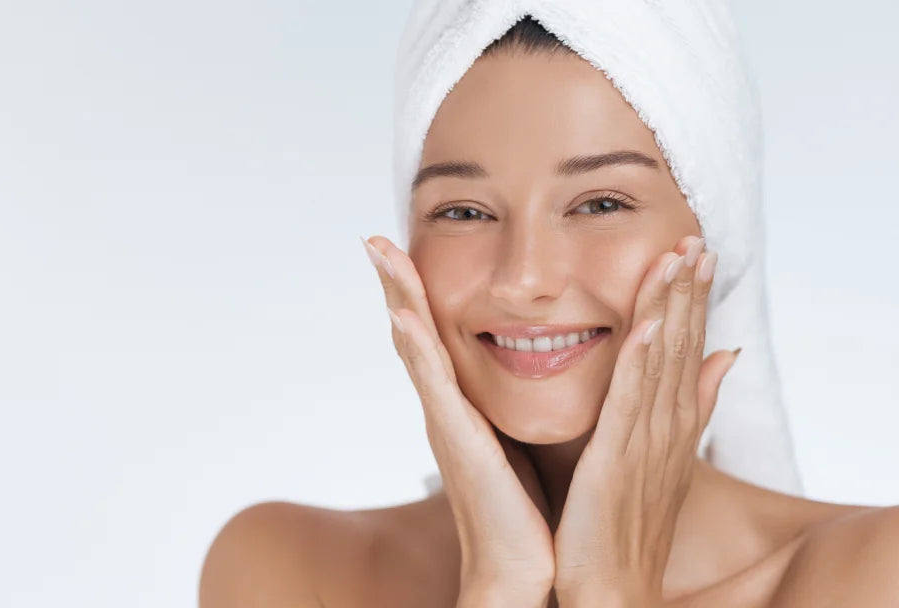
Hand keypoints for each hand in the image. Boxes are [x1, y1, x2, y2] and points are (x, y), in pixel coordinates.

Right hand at [362, 235, 554, 606]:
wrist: (520, 572)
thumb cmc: (525, 514)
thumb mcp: (522, 446)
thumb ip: (517, 410)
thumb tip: (538, 381)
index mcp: (463, 406)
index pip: (437, 335)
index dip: (418, 292)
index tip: (406, 249)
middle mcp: (446, 408)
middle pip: (414, 331)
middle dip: (396, 282)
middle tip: (376, 236)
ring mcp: (446, 422)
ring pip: (415, 347)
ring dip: (397, 296)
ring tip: (380, 252)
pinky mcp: (457, 442)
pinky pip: (433, 386)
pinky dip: (415, 349)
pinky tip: (401, 316)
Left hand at [552, 236, 738, 604]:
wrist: (609, 591)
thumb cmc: (624, 527)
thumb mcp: (662, 458)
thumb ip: (690, 405)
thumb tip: (724, 356)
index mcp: (669, 427)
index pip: (686, 350)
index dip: (693, 301)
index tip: (698, 252)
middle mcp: (664, 430)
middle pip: (682, 348)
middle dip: (689, 292)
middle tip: (697, 238)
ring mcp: (644, 445)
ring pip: (662, 365)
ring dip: (671, 311)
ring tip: (679, 259)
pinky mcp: (616, 463)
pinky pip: (630, 406)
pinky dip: (641, 365)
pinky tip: (646, 326)